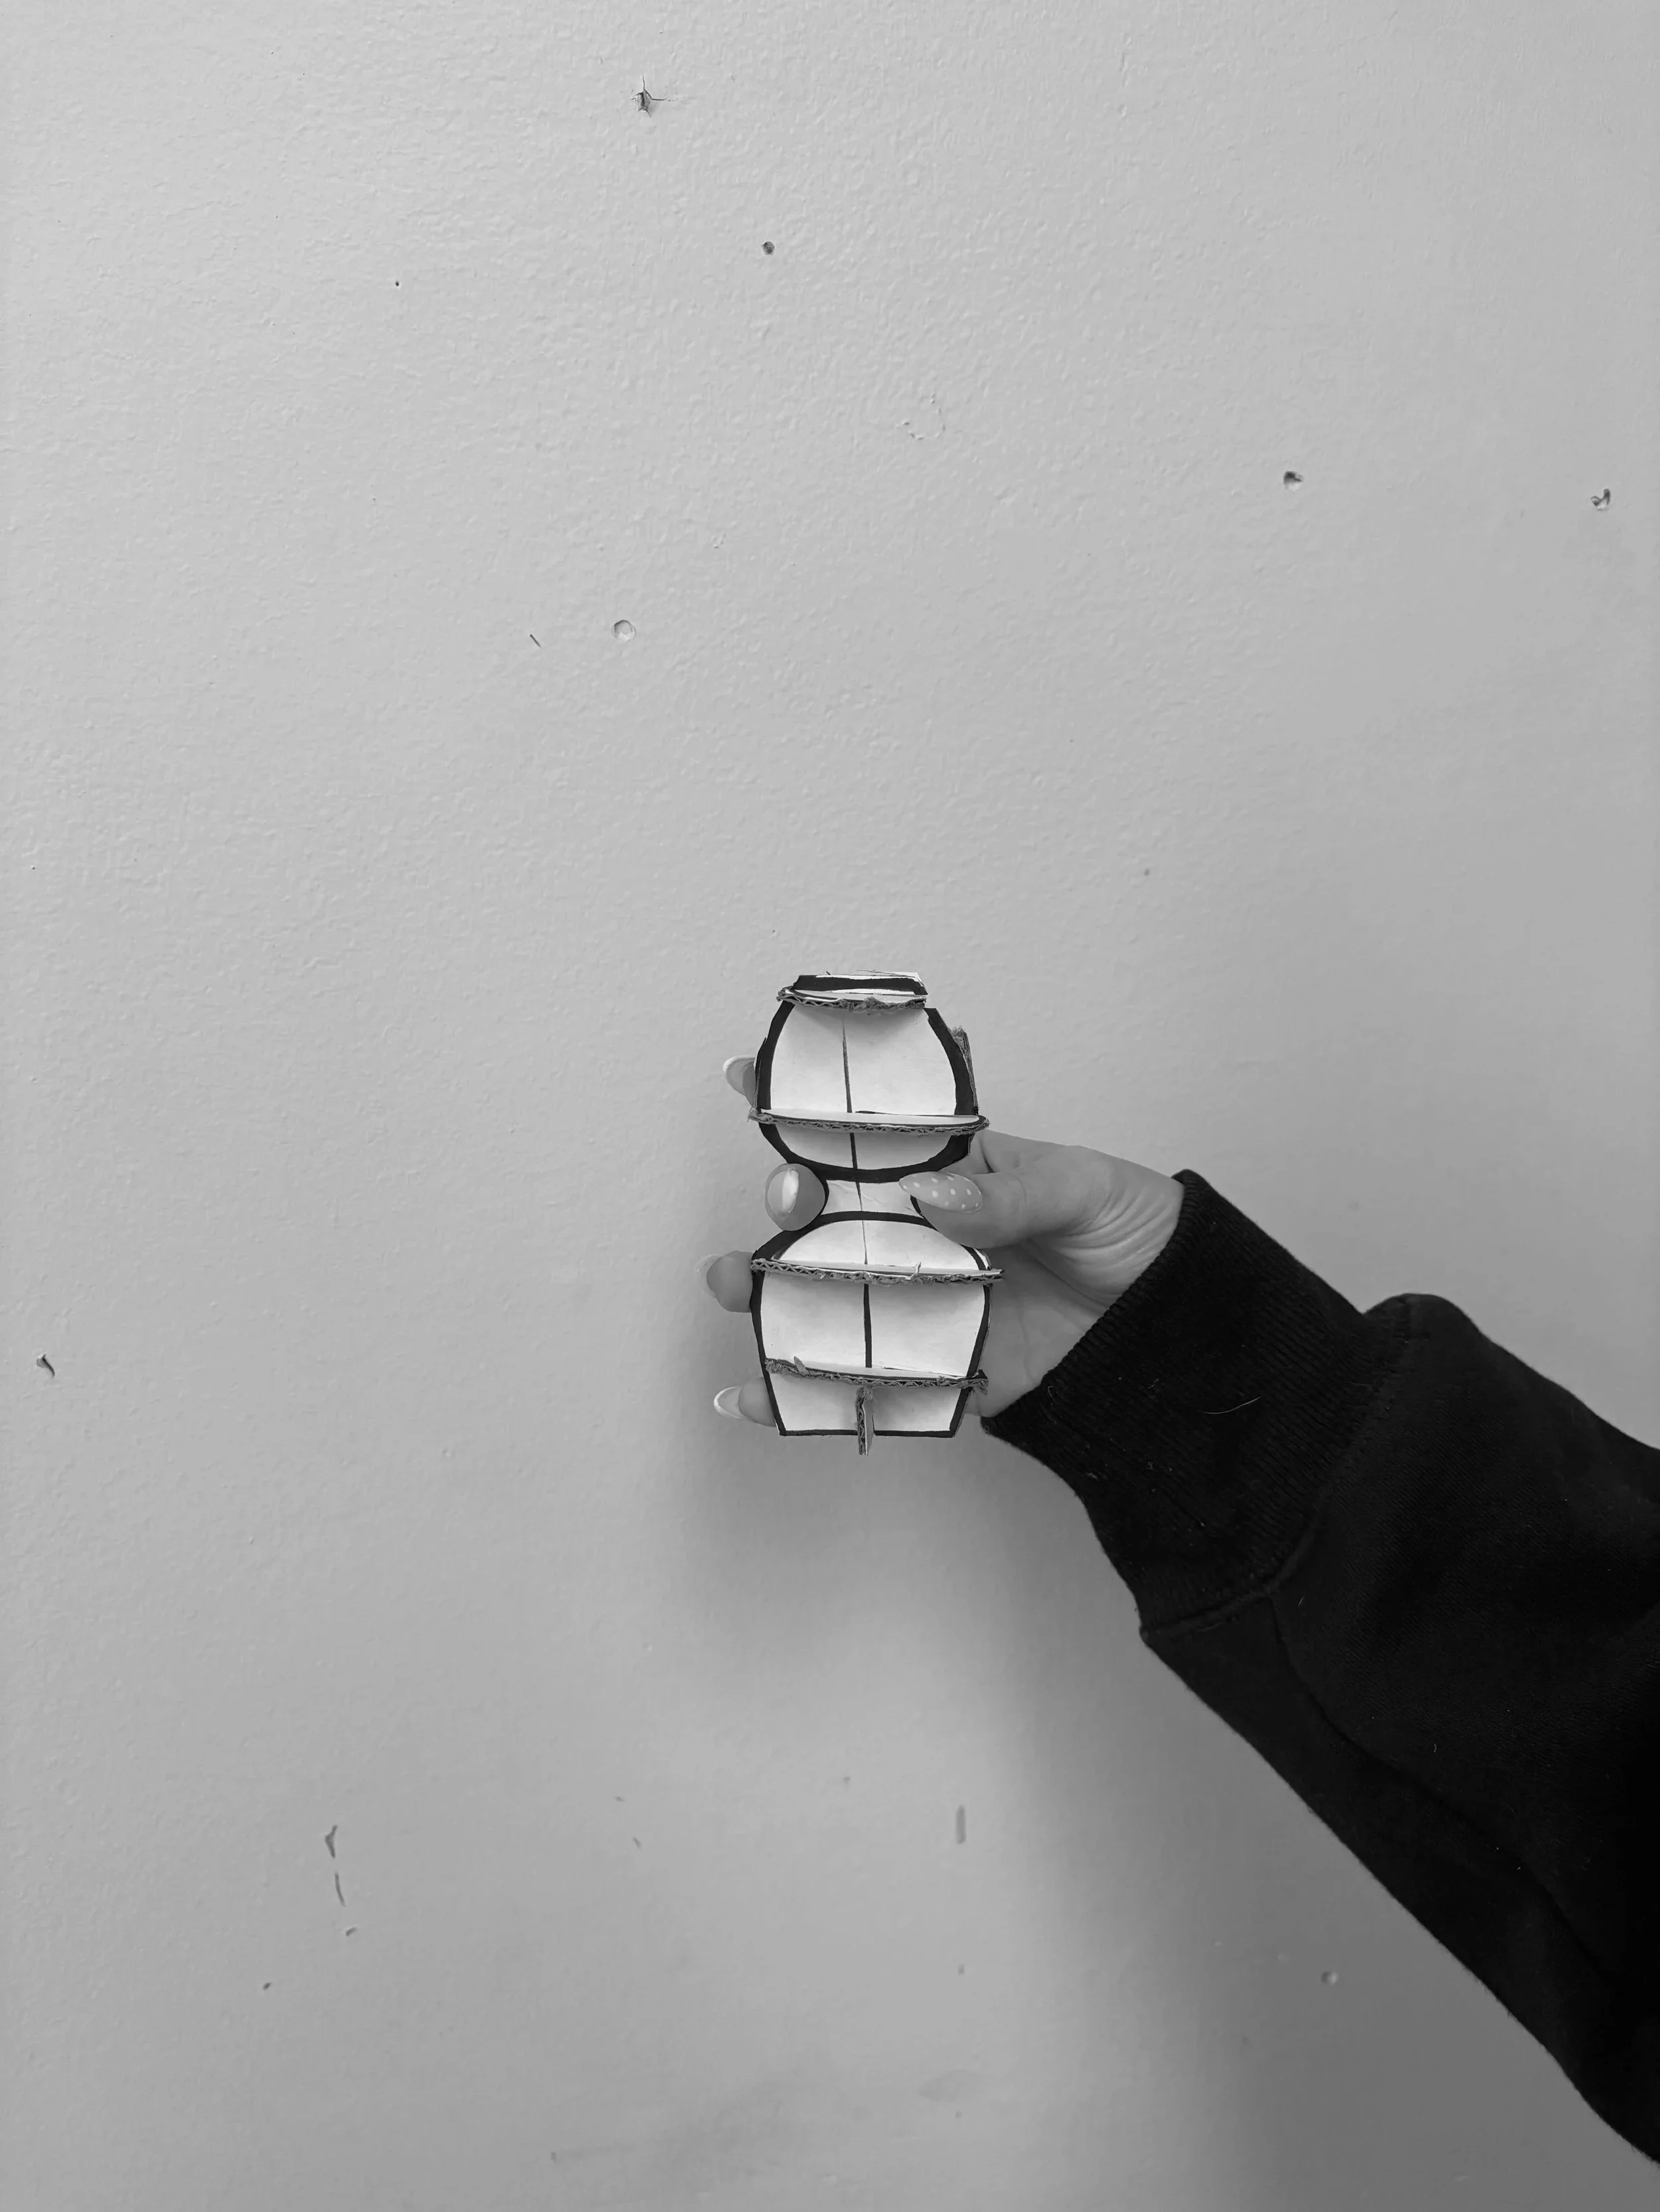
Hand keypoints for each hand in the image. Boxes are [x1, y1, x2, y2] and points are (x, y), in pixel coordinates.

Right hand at [701, 1056, 1184, 1424]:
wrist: (1174, 1321)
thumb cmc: (1127, 1227)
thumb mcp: (1080, 1188)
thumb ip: (1010, 1193)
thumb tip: (932, 1198)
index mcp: (945, 1172)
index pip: (864, 1133)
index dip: (801, 1104)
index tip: (743, 1075)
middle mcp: (916, 1235)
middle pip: (825, 1218)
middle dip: (785, 1204)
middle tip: (789, 1201)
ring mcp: (919, 1303)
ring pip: (822, 1297)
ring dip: (765, 1290)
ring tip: (734, 1284)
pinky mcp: (934, 1370)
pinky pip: (860, 1384)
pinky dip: (799, 1397)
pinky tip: (751, 1398)